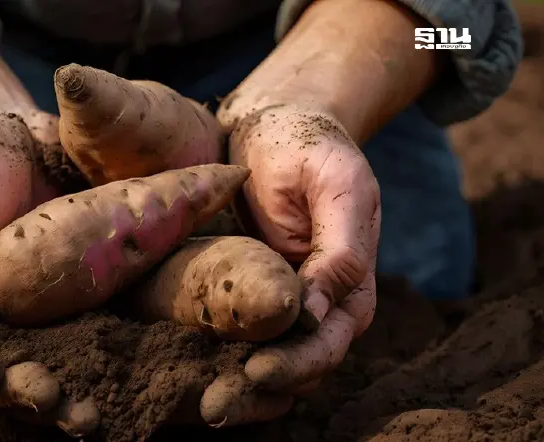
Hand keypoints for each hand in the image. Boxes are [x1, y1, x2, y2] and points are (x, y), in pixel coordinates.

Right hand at [0, 109, 98, 435]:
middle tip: (59, 407)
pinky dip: (99, 353)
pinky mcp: (69, 291)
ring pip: (46, 359)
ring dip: (65, 394)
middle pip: (3, 368)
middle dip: (28, 393)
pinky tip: (126, 372)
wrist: (6, 130)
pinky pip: (83, 326)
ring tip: (90, 417)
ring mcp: (30, 306)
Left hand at [200, 104, 380, 425]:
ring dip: (243, 393)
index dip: (298, 362)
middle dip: (263, 389)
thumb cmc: (305, 147)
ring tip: (203, 408)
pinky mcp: (252, 298)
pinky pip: (243, 341)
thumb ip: (340, 249)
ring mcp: (286, 303)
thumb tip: (319, 315)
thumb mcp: (335, 186)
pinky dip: (223, 364)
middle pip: (302, 365)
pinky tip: (192, 379)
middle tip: (214, 409)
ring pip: (274, 364)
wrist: (271, 127)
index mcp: (351, 280)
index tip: (254, 372)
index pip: (331, 338)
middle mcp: (323, 303)